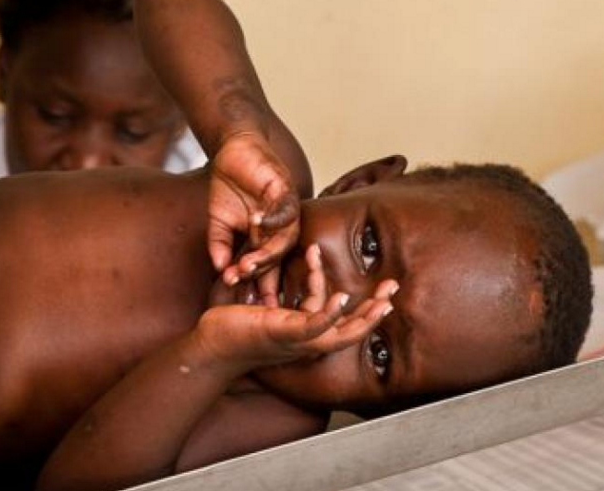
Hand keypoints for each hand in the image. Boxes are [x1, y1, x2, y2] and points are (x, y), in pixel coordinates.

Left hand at [200, 244, 397, 369]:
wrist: (208, 346)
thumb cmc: (233, 326)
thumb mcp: (266, 302)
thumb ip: (283, 286)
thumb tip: (286, 258)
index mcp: (305, 333)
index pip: (343, 320)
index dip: (364, 306)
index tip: (379, 288)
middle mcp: (307, 341)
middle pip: (353, 331)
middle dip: (376, 312)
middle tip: (395, 289)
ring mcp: (297, 340)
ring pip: (341, 333)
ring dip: (364, 315)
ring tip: (383, 297)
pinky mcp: (282, 333)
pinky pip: (313, 326)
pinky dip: (330, 313)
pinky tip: (343, 297)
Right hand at [209, 131, 300, 304]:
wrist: (233, 151)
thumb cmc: (229, 187)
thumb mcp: (218, 221)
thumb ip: (219, 243)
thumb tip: (218, 267)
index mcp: (266, 240)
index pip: (263, 267)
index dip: (253, 283)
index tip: (241, 302)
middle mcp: (280, 229)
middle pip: (276, 258)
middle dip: (259, 273)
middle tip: (241, 282)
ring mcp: (285, 211)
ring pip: (284, 238)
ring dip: (266, 252)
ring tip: (246, 263)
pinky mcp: (285, 191)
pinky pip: (286, 208)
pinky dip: (273, 217)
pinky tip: (258, 222)